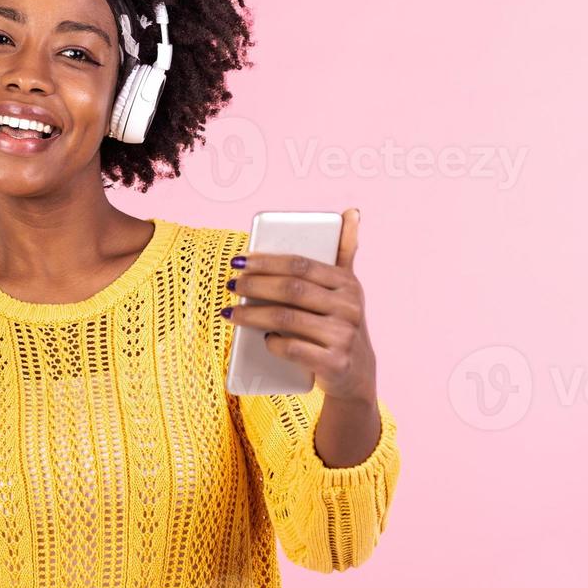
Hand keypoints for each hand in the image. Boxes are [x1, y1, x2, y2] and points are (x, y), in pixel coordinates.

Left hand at [222, 208, 376, 406]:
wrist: (356, 376)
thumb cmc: (340, 324)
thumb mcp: (346, 289)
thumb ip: (345, 251)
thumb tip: (351, 212)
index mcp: (348, 284)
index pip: (301, 265)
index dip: (266, 261)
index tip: (238, 261)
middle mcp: (350, 308)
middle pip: (291, 290)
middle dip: (254, 285)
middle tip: (230, 284)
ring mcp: (344, 337)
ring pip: (287, 319)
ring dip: (252, 314)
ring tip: (230, 312)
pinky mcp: (335, 364)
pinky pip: (294, 350)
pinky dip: (274, 343)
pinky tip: (261, 339)